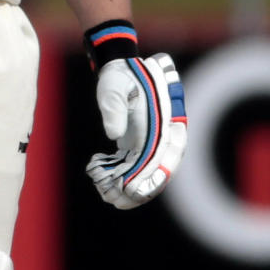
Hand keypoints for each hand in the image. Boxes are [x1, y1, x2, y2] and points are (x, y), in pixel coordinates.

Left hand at [86, 53, 186, 209]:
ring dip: (131, 186)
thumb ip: (114, 107)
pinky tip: (105, 183)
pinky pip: (136, 166)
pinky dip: (123, 176)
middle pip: (159, 168)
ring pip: (148, 171)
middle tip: (121, 201)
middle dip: (141, 187)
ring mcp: (153, 140)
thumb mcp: (114, 87)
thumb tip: (113, 133)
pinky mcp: (140, 144)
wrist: (120, 68)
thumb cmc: (119, 76)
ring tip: (112, 199)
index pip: (161, 153)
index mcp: (164, 120)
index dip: (150, 174)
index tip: (134, 189)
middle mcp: (164, 134)